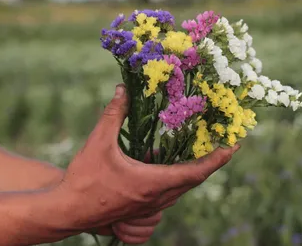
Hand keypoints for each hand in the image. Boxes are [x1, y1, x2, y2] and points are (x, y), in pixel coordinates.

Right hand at [54, 84, 239, 238]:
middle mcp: (156, 198)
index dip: (217, 160)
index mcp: (152, 183)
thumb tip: (122, 90)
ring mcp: (149, 207)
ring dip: (191, 172)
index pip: (195, 172)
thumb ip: (113, 115)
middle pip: (193, 181)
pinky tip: (161, 165)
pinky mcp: (140, 209)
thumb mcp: (98, 143)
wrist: (68, 211)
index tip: (233, 147)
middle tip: (221, 147)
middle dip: (210, 164)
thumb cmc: (84, 180)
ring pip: (180, 189)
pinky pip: (167, 195)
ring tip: (195, 153)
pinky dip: (174, 180)